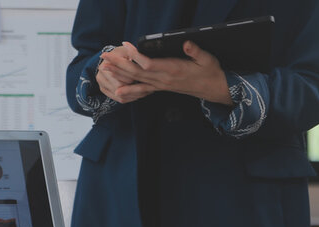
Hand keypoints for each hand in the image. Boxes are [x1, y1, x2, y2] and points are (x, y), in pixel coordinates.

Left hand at [100, 41, 231, 104]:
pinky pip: (141, 90)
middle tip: (105, 58)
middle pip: (137, 73)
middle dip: (119, 65)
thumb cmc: (210, 72)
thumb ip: (195, 51)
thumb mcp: (207, 59)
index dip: (135, 56)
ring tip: (104, 70)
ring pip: (136, 81)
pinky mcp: (161, 87)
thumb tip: (186, 43)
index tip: (125, 45)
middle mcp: (164, 80)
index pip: (149, 64)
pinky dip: (128, 89)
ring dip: (119, 75)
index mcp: (173, 70)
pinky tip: (117, 90)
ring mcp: (161, 85)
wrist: (214, 89)